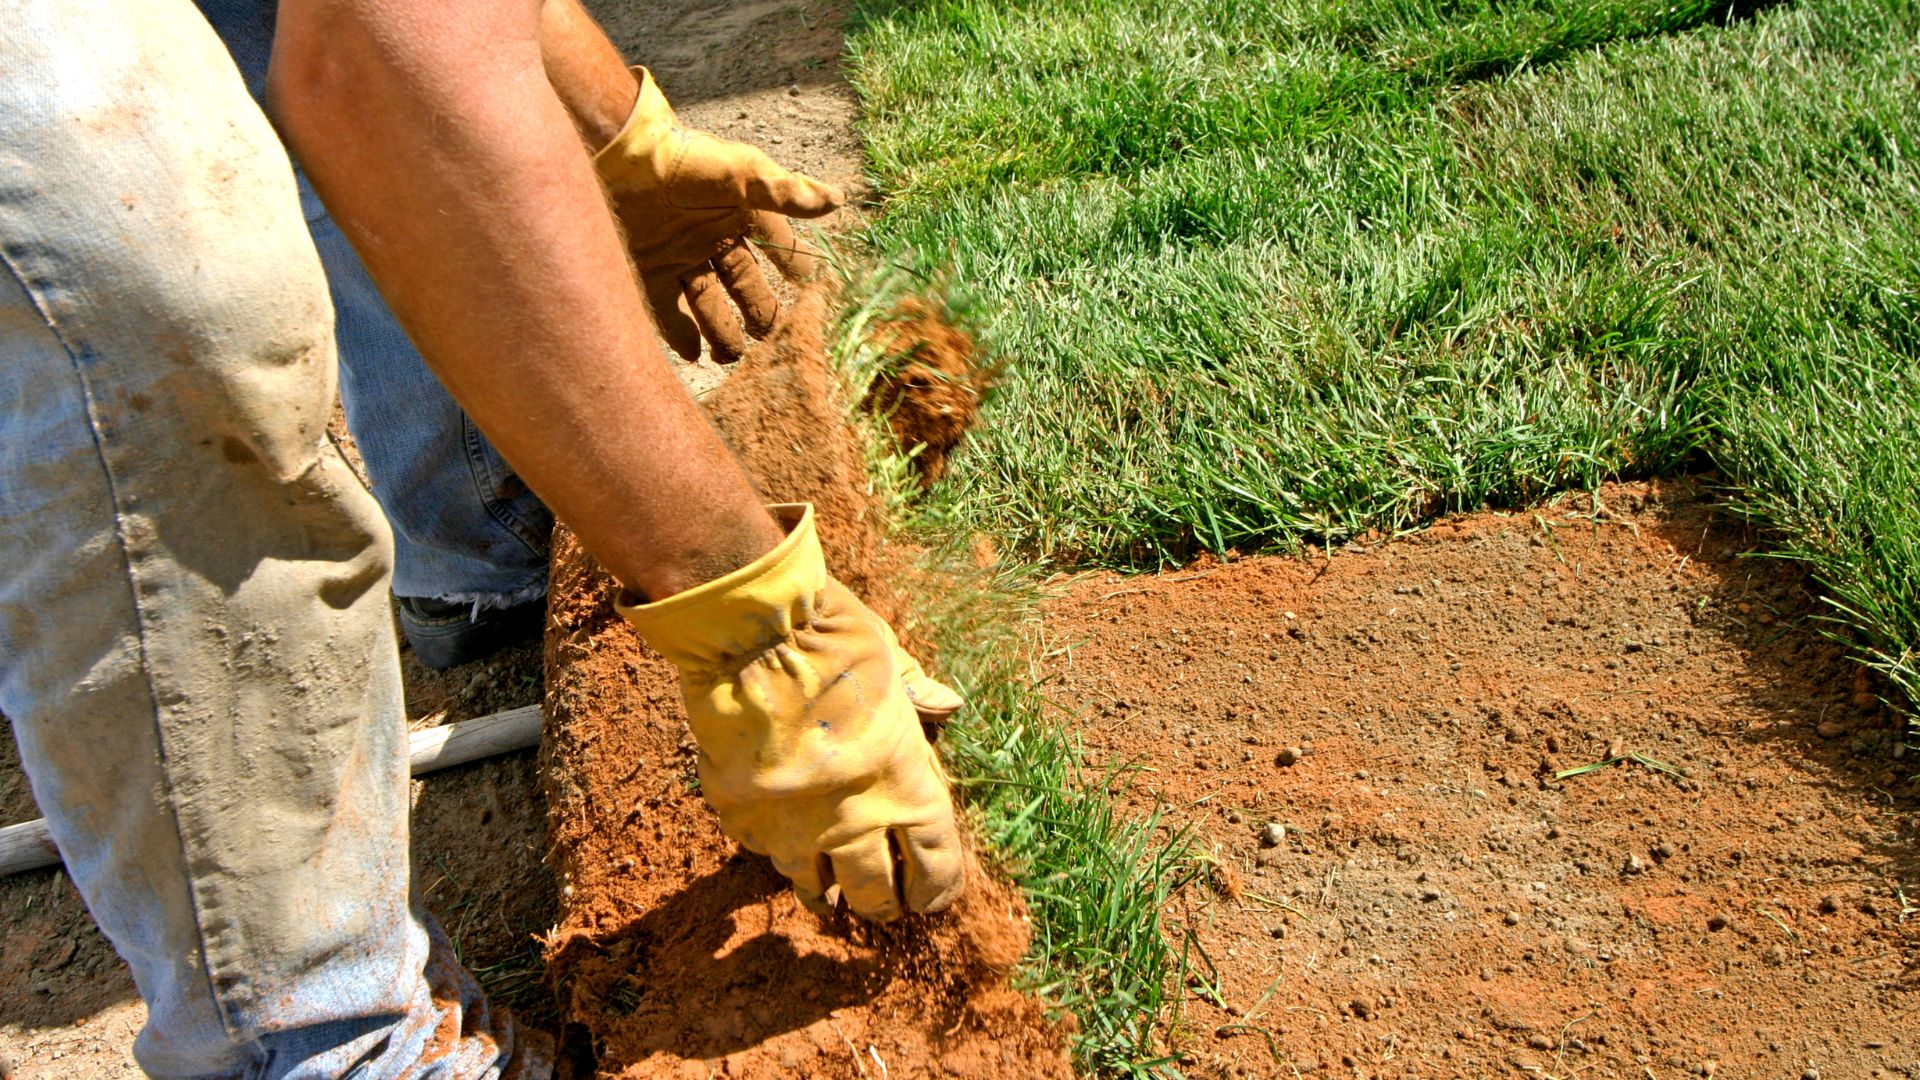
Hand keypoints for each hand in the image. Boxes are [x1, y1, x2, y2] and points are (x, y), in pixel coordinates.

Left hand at [594, 68, 842, 362]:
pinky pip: (668, 312)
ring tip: (733, 357)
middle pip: (745, 285)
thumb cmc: (684, 158)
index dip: (796, 267)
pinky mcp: (649, 270)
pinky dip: (682, 335)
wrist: (620, 153)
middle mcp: (713, 239)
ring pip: (709, 305)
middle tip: (774, 338)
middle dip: (761, 313)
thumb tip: (836, 200)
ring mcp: (680, 257)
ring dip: (723, 332)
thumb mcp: (740, 173)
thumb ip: (784, 192)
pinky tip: (695, 355)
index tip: (814, 291)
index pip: (778, 247)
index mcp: (740, 215)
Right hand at [618, 504, 965, 920]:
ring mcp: (793, 826)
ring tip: (824, 898)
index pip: (935, 866)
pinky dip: (770, 847)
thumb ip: (916, 692)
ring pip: (811, 886)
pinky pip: (760, 849)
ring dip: (821, 891)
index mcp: (906, 785)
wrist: (750, 635)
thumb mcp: (890, 659)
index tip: (930, 897)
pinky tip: (774, 839)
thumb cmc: (832, 639)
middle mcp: (854, 820)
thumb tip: (948, 703)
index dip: (935, 889)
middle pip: (875, 894)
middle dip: (881, 903)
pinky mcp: (742, 817)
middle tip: (880, 904)